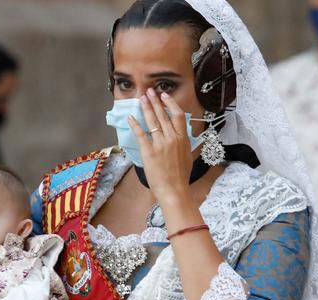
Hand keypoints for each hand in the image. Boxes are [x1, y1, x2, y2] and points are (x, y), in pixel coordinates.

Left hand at [129, 89, 196, 205]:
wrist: (174, 190)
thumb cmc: (181, 176)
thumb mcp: (187, 156)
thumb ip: (183, 143)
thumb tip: (181, 135)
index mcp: (183, 139)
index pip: (177, 115)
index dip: (170, 104)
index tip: (164, 96)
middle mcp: (172, 139)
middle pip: (163, 115)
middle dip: (155, 101)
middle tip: (149, 91)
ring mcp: (160, 144)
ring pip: (152, 121)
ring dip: (146, 108)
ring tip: (141, 98)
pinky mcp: (149, 152)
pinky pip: (141, 134)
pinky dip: (135, 124)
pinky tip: (131, 117)